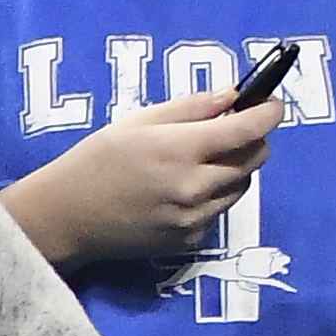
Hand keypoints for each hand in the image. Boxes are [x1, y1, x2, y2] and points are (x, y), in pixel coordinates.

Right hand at [0, 89, 272, 268]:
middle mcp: (194, 185)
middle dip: (250, 141)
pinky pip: (219, 211)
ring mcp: (194, 216)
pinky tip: (178, 195)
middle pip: (256, 157)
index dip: (269, 112)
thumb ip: (190, 107)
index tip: (271, 105)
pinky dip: (210, 198)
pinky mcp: (190, 239)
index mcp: (181, 149)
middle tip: (226, 135)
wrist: (64, 218)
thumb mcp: (136, 122)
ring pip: (241, 186)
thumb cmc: (94, 161)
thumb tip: (233, 96)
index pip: (251, 128)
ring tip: (197, 167)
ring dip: (231, 171)